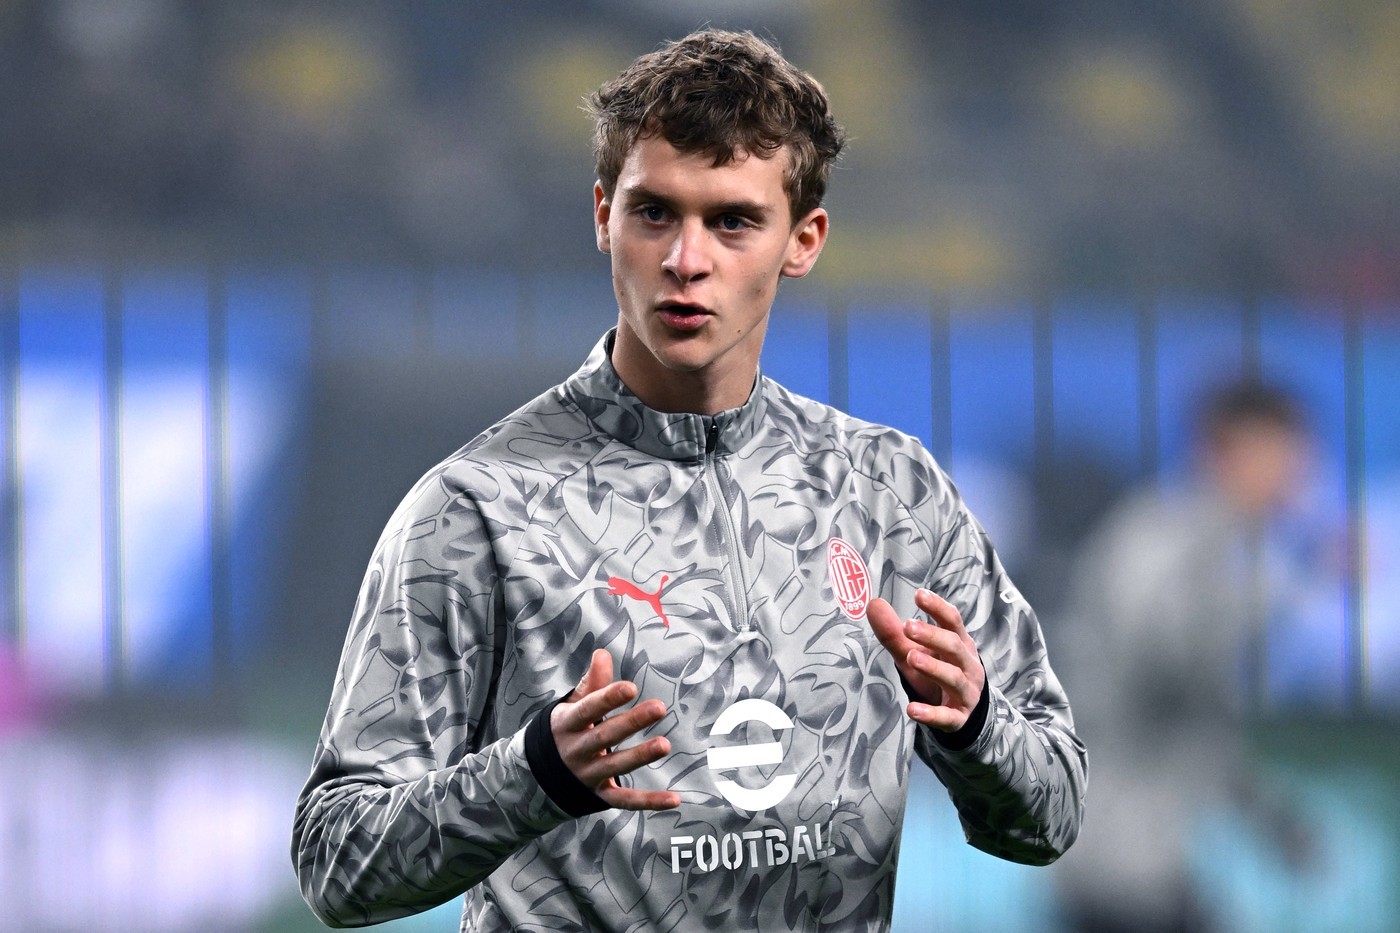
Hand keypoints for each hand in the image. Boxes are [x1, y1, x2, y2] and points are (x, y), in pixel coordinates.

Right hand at [550, 649, 679, 810]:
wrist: (539, 774)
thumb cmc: (567, 730)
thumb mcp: (571, 706)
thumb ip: (590, 683)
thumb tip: (602, 653)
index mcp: (567, 724)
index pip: (587, 709)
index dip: (607, 698)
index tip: (630, 687)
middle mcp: (576, 750)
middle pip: (604, 736)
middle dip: (631, 722)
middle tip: (659, 707)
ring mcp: (587, 775)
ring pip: (615, 766)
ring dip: (640, 756)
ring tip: (664, 744)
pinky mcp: (599, 795)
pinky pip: (624, 800)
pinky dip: (649, 801)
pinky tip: (674, 799)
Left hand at [866, 588, 984, 731]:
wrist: (962, 712)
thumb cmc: (938, 673)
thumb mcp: (916, 652)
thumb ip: (895, 633)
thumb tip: (873, 603)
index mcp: (960, 644)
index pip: (953, 621)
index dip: (938, 607)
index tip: (919, 594)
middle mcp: (967, 665)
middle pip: (954, 646)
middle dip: (932, 635)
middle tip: (907, 626)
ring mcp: (966, 692)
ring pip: (953, 678)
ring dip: (933, 667)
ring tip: (912, 657)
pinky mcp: (959, 718)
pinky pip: (947, 716)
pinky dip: (931, 714)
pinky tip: (912, 710)